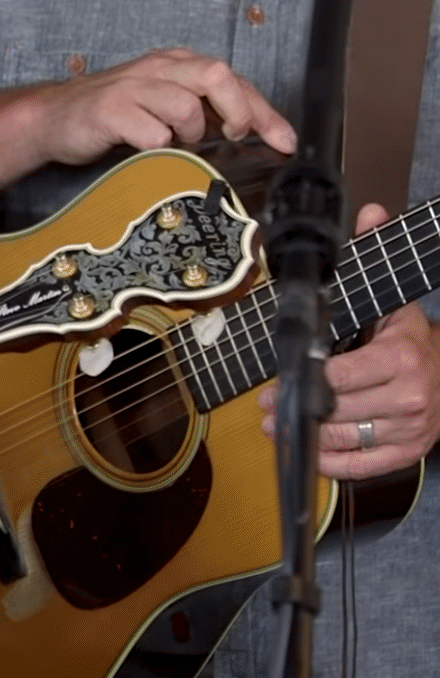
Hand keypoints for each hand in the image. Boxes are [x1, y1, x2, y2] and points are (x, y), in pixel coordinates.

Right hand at [27, 48, 297, 165]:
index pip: (233, 80)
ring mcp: (132, 87)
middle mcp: (157, 68)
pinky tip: (147, 151)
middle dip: (238, 111)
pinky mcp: (108, 110)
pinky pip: (150, 131)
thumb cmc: (112, 116)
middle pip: (215, 76)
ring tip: (177, 144)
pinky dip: (158, 147)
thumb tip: (247, 132)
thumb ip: (199, 110)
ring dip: (191, 133)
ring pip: (185, 104)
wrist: (51, 119)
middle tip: (236, 137)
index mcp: (175, 64)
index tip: (285, 142)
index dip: (265, 112)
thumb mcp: (160, 104)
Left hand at [258, 202, 439, 479]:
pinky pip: (361, 466)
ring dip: (305, 436)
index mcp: (402, 356)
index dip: (302, 381)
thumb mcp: (392, 301)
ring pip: (343, 439)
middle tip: (266, 405)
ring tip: (276, 425)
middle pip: (337, 410)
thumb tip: (370, 211)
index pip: (340, 376)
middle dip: (296, 408)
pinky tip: (310, 452)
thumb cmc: (408, 339)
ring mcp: (411, 428)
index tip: (276, 381)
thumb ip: (373, 257)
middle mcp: (410, 396)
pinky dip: (331, 464)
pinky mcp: (408, 452)